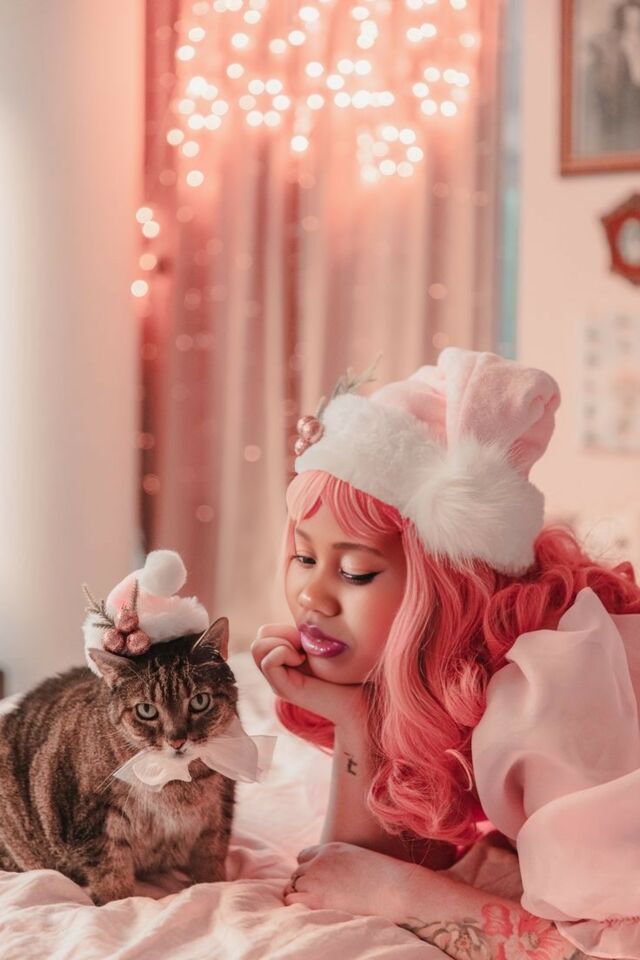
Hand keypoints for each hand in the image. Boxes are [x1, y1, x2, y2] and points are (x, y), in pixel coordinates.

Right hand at [251, 624, 366, 729]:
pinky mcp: (283, 690)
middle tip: (303, 647)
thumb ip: (306, 634)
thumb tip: (299, 615)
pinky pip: (268, 661)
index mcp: (284, 661)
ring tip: (302, 654)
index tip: (306, 640)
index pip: (263, 633)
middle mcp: (277, 673)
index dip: (283, 629)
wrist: (361, 698)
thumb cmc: (350, 670)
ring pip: (258, 648)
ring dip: (282, 643)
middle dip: (281, 634)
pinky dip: (284, 652)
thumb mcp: (322, 645)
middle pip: (258, 640)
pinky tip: (303, 661)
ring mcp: (278, 682)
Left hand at [283, 842, 412, 920]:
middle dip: (303, 885)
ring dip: (300, 897)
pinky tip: (313, 913)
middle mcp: (320, 860)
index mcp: (331, 848)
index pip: (303, 856)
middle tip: (317, 900)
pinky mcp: (317, 897)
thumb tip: (336, 881)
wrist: (395, 889)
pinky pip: (292, 901)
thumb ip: (341, 864)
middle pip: (296, 873)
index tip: (315, 883)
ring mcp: (317, 877)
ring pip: (292, 887)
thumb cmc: (384, 879)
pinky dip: (297, 907)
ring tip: (316, 908)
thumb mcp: (358, 860)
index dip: (307, 871)